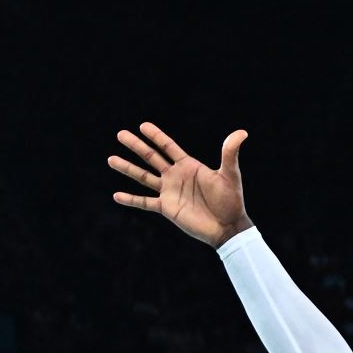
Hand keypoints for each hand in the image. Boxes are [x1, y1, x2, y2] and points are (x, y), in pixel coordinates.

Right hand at [110, 122, 253, 247]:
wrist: (227, 227)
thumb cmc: (231, 200)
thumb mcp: (230, 175)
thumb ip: (230, 154)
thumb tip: (241, 133)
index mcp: (189, 165)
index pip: (168, 147)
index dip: (156, 136)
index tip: (142, 125)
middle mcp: (176, 176)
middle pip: (151, 158)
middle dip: (136, 146)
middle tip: (120, 134)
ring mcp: (169, 192)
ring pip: (143, 177)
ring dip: (128, 168)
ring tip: (111, 159)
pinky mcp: (166, 208)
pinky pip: (145, 202)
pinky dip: (131, 199)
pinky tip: (116, 195)